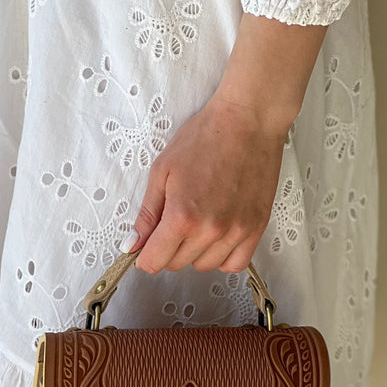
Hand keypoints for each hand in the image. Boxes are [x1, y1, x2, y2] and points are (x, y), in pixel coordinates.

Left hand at [123, 97, 286, 275]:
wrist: (249, 119)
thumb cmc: (204, 138)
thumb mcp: (163, 171)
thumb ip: (147, 214)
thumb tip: (131, 246)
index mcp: (181, 217)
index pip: (153, 261)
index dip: (145, 255)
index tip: (147, 246)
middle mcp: (208, 231)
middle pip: (176, 264)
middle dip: (168, 249)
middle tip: (174, 222)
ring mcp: (235, 232)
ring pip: (203, 266)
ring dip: (195, 252)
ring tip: (198, 223)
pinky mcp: (255, 229)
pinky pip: (234, 264)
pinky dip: (222, 258)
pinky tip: (217, 238)